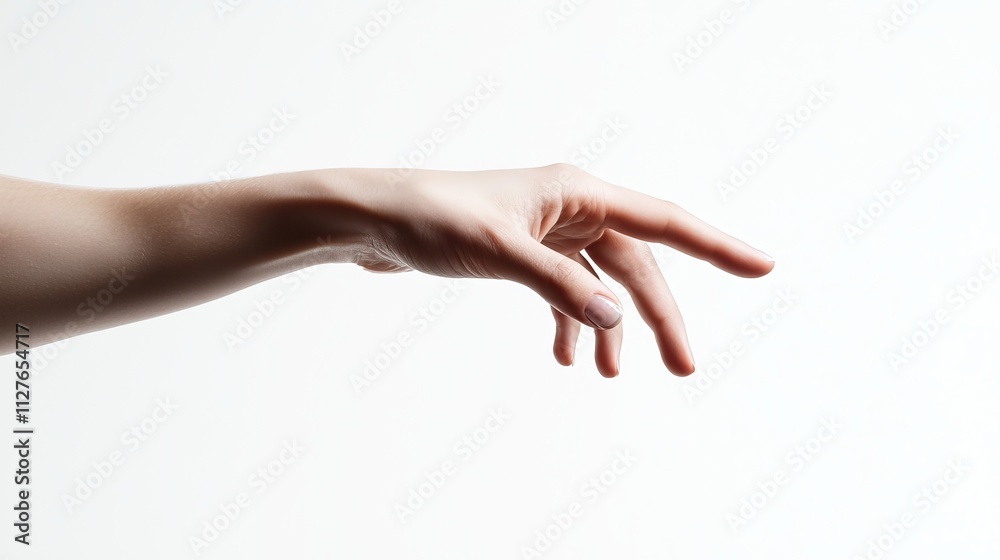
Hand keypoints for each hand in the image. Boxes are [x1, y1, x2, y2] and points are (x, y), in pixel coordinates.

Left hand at [343, 164, 774, 377]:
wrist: (375, 220)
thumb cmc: (430, 218)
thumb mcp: (497, 250)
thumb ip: (559, 285)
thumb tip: (618, 319)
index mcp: (577, 191)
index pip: (663, 220)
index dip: (717, 246)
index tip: (763, 267)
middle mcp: (572, 207)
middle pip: (635, 265)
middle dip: (659, 316)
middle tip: (684, 368)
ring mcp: (550, 231)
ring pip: (602, 283)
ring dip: (613, 329)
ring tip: (616, 378)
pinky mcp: (525, 253)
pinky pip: (566, 292)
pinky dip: (572, 325)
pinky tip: (566, 358)